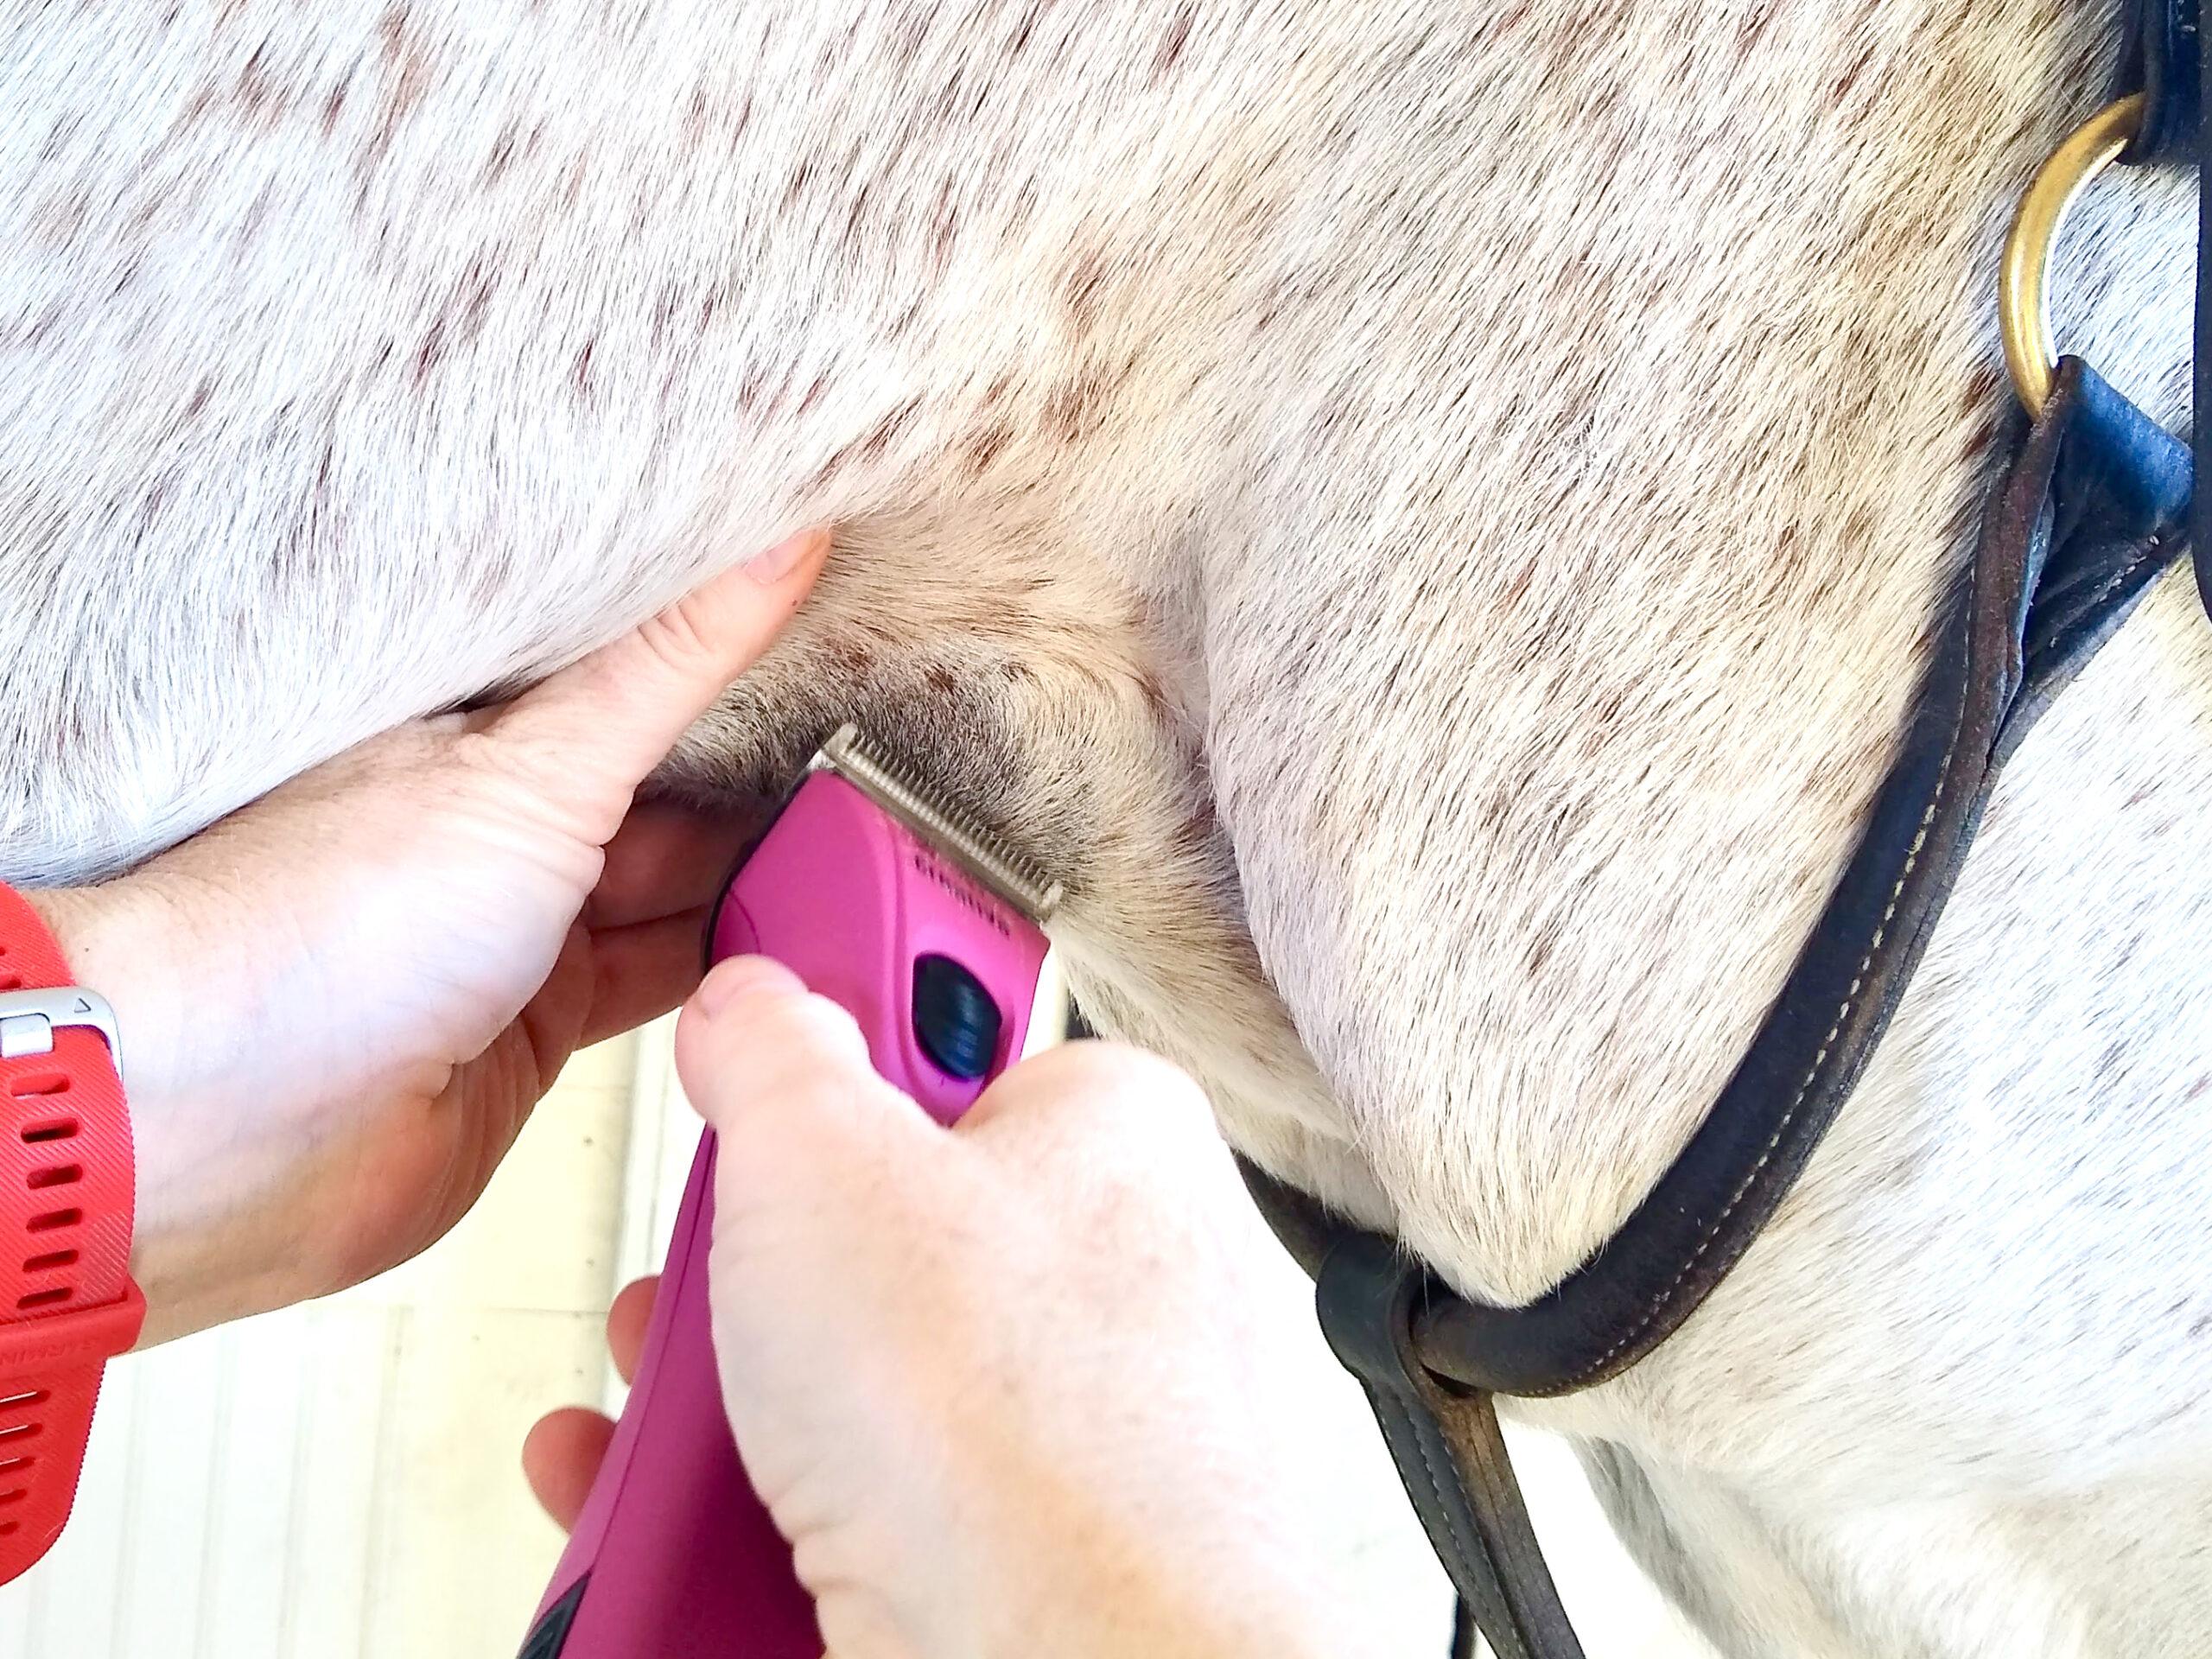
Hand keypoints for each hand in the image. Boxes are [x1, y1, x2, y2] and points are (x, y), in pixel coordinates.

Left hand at [28, 530, 829, 1342]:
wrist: (227, 1127)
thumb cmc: (319, 927)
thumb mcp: (534, 765)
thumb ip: (669, 662)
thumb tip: (775, 541)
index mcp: (476, 731)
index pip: (636, 674)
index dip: (736, 661)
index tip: (844, 644)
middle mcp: (496, 829)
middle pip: (665, 792)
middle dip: (763, 784)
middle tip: (879, 761)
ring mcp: (516, 937)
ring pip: (673, 892)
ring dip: (752, 885)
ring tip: (861, 852)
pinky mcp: (537, 1036)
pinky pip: (659, 984)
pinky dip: (726, 969)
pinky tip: (792, 945)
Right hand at [523, 958, 1392, 1658]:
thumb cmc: (1005, 1425)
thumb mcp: (824, 1159)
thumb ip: (774, 1051)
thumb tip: (756, 1002)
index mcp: (1105, 1136)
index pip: (945, 1065)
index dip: (825, 1084)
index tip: (744, 1097)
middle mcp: (1114, 1279)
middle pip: (875, 1245)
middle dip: (740, 1288)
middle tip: (690, 1309)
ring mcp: (1076, 1431)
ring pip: (860, 1394)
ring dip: (718, 1419)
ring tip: (660, 1443)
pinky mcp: (1028, 1555)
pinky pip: (874, 1513)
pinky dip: (756, 1528)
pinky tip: (672, 1538)